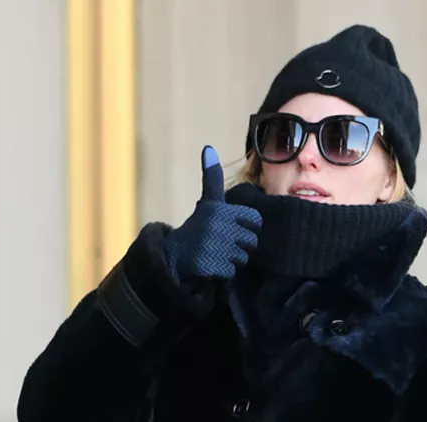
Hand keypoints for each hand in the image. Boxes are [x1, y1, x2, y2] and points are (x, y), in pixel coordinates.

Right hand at [160, 146, 261, 281]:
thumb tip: (209, 148)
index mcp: (220, 209)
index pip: (255, 221)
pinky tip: (209, 265)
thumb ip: (212, 178)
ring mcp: (212, 246)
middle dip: (239, 246)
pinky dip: (222, 272)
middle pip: (251, 241)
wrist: (171, 255)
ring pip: (242, 258)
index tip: (232, 228)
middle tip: (220, 243)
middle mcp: (216, 225)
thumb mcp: (207, 202)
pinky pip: (231, 272)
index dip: (247, 227)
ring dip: (231, 260)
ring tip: (214, 253)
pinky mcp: (209, 265)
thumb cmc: (197, 227)